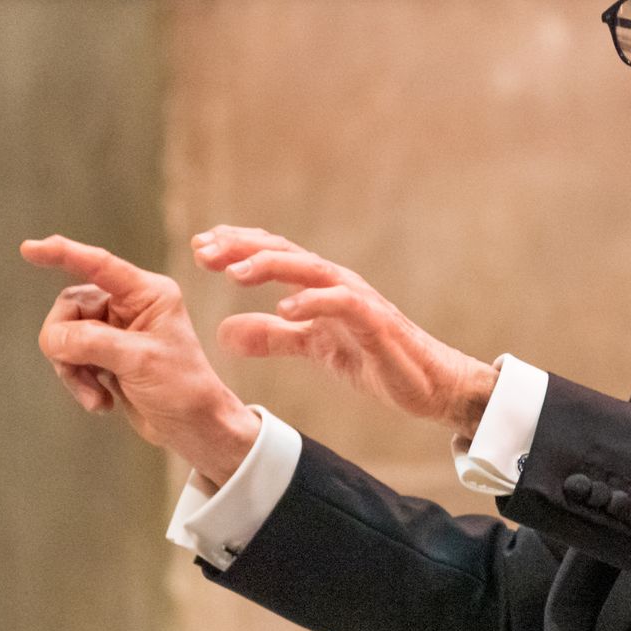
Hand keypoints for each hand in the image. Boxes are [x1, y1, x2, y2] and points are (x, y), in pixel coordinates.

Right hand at [20, 234, 261, 483]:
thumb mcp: (138, 360)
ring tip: (96, 396)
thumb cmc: (181, 388)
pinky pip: (71, 358)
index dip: (63, 253)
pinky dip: (78, 381)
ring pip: (66, 336)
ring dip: (72, 369)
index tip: (29, 249)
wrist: (191, 427)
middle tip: (77, 371)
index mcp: (148, 293)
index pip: (98, 265)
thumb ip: (92, 342)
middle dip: (67, 343)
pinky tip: (101, 402)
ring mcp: (116, 330)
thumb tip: (52, 338)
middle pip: (71, 307)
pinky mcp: (106, 355)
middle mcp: (130, 305)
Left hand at [193, 226, 497, 436]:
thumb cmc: (377, 358)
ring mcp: (360, 301)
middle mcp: (338, 283)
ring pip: (312, 270)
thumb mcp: (315, 347)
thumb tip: (224, 332)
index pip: (274, 254)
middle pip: (286, 253)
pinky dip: (315, 302)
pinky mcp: (377, 325)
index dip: (238, 246)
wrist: (431, 384)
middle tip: (203, 249)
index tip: (199, 246)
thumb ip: (274, 337)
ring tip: (235, 272)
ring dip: (272, 266)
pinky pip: (345, 305)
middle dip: (244, 248)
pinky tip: (286, 307)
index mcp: (321, 286)